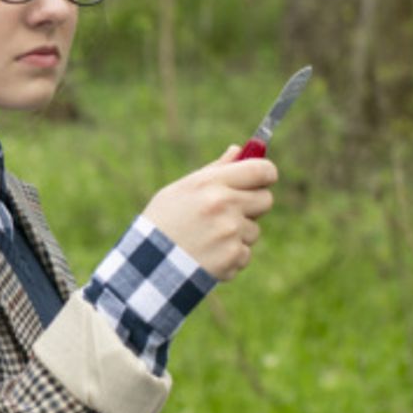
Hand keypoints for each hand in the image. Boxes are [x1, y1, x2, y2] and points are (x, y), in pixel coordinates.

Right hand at [140, 145, 277, 280]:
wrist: (147, 263)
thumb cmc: (163, 221)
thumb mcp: (180, 190)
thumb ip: (214, 171)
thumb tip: (239, 150)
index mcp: (210, 184)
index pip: (260, 170)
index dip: (265, 174)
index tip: (263, 179)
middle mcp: (224, 205)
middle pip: (265, 199)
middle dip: (252, 206)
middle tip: (230, 213)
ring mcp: (230, 232)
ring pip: (253, 230)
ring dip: (238, 235)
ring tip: (207, 239)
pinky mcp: (233, 256)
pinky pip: (245, 253)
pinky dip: (230, 256)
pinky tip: (207, 256)